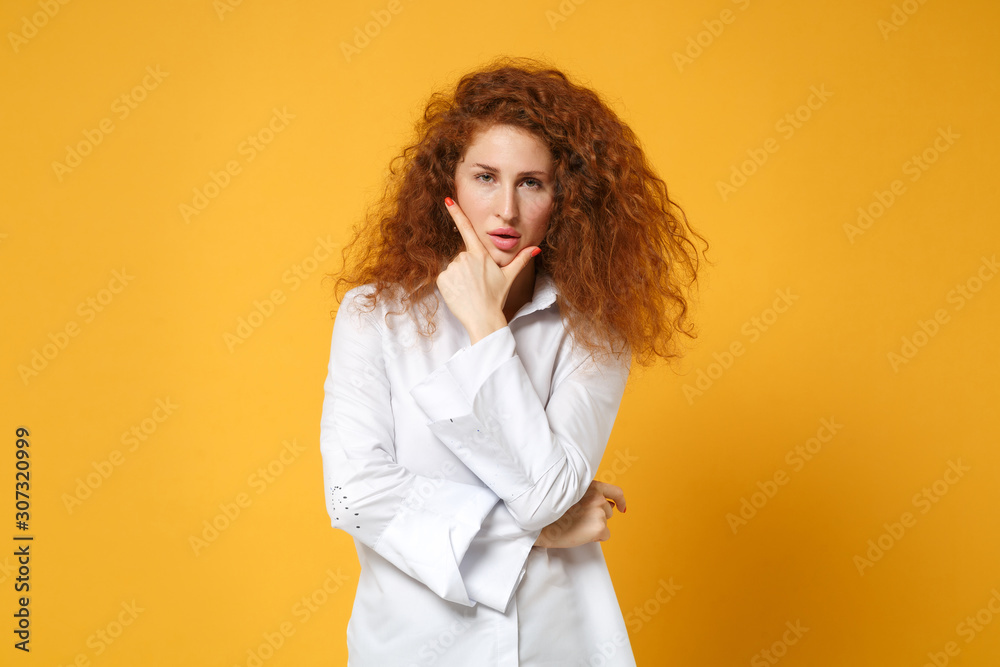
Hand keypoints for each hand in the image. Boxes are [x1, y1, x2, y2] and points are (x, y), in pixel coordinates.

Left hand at [436, 197, 539, 343]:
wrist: (483, 318)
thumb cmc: (496, 297)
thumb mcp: (509, 276)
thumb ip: (521, 259)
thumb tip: (536, 248)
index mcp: (480, 254)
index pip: (467, 229)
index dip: (456, 213)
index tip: (447, 199)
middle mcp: (465, 257)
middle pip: (463, 257)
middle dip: (469, 269)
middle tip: (477, 284)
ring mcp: (453, 268)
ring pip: (454, 268)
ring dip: (460, 278)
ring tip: (470, 290)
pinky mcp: (443, 279)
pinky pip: (445, 278)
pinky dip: (451, 285)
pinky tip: (460, 294)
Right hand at [534, 480, 626, 548]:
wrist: (541, 522)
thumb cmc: (551, 509)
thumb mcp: (571, 493)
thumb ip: (589, 495)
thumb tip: (609, 505)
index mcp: (591, 486)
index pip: (615, 492)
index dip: (620, 501)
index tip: (621, 507)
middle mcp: (598, 497)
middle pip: (608, 511)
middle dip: (598, 516)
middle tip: (579, 520)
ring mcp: (599, 512)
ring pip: (605, 523)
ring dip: (595, 526)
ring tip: (577, 525)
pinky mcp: (599, 527)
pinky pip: (604, 535)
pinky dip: (595, 537)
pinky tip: (581, 534)